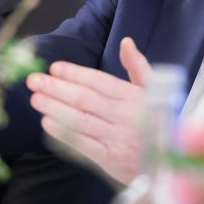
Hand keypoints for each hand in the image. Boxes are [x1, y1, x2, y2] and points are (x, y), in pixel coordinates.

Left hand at [26, 37, 151, 184]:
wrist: (169, 161)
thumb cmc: (157, 121)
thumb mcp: (154, 90)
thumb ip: (138, 66)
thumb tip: (126, 41)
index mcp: (134, 97)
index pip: (100, 82)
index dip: (76, 74)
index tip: (54, 67)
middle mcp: (124, 116)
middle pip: (85, 100)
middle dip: (57, 88)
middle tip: (34, 81)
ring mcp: (116, 139)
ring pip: (80, 120)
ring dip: (54, 108)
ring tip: (35, 99)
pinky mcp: (109, 159)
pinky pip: (82, 144)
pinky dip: (63, 133)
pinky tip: (47, 123)